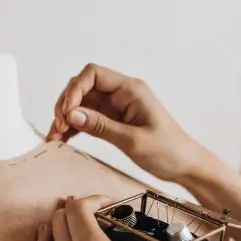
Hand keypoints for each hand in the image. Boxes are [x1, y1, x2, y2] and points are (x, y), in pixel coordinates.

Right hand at [47, 63, 215, 183]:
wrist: (186, 166)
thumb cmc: (168, 151)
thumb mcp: (133, 141)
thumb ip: (101, 126)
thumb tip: (72, 115)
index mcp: (131, 90)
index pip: (93, 74)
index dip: (74, 90)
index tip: (66, 113)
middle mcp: (122, 94)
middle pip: (83, 87)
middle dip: (66, 104)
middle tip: (58, 127)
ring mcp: (117, 107)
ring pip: (82, 104)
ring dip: (66, 118)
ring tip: (55, 137)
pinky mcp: (114, 121)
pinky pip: (88, 118)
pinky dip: (75, 127)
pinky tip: (64, 139)